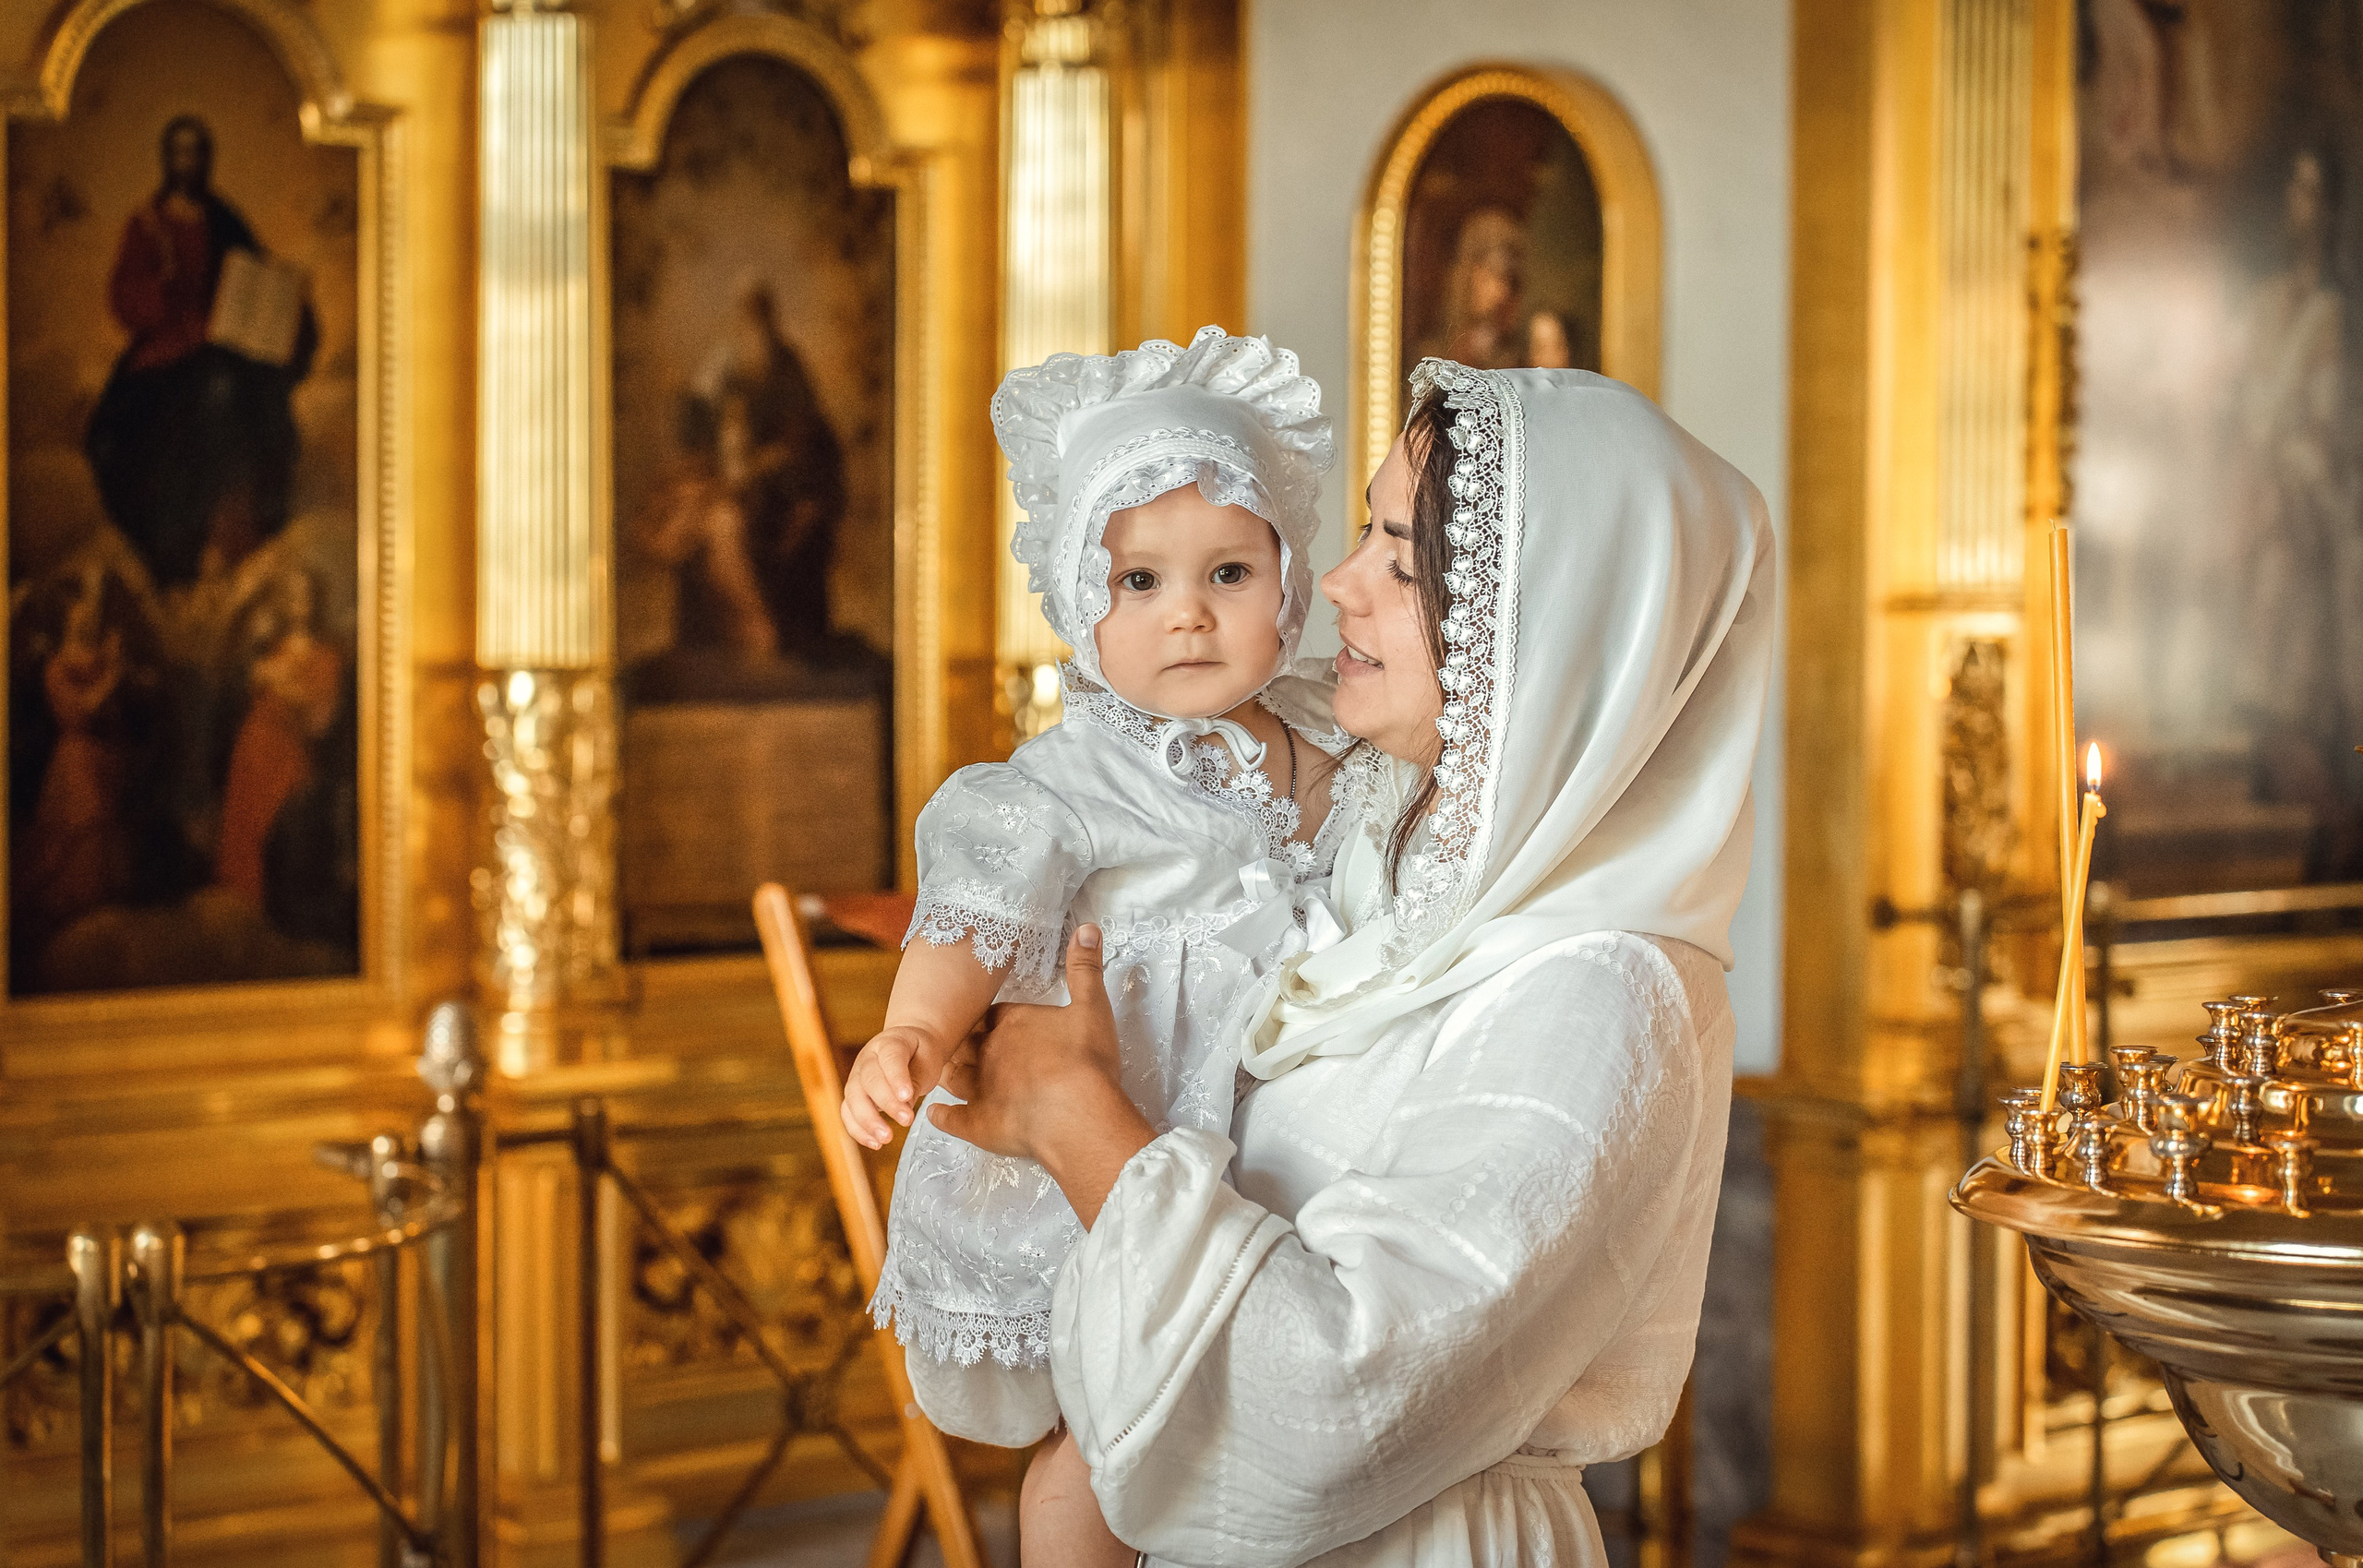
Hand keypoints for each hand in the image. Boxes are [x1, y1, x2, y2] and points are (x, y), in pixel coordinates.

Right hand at [842, 1024, 947, 1149]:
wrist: (910, 1047)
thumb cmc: (920, 1053)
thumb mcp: (927, 1059)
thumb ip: (916, 1079)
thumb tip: (904, 1104)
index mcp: (889, 1043)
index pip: (890, 1059)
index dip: (897, 1078)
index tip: (907, 1095)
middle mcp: (867, 1058)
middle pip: (870, 1080)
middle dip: (887, 1103)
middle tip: (906, 1120)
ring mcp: (856, 1076)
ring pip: (853, 1098)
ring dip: (868, 1121)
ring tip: (886, 1139)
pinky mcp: (853, 1095)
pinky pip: (848, 1113)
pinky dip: (858, 1130)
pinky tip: (874, 1143)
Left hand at [932, 928, 1154, 1226]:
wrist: (1076, 1114)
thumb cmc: (1085, 1061)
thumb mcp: (1092, 1007)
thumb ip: (1085, 968)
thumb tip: (1087, 928)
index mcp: (1012, 1024)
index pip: (992, 1016)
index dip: (991, 1019)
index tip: (990, 1021)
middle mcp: (988, 1053)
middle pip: (967, 1042)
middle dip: (964, 1043)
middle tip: (961, 1045)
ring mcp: (979, 1090)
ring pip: (953, 1077)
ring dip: (948, 1074)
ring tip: (943, 1073)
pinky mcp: (977, 1125)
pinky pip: (950, 1119)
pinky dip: (941, 1116)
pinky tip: (934, 1114)